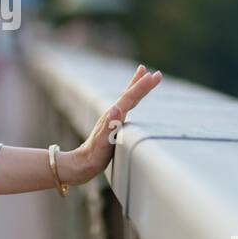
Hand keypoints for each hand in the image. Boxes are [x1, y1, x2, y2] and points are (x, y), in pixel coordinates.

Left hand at [61, 64, 162, 184]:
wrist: (81, 164)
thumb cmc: (93, 156)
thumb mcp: (102, 143)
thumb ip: (109, 127)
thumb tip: (117, 109)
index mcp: (112, 117)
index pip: (130, 98)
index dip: (141, 87)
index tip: (153, 75)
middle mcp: (113, 115)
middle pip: (130, 95)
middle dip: (142, 84)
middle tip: (156, 73)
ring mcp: (113, 120)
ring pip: (128, 100)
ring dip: (136, 87)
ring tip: (143, 76)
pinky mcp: (113, 126)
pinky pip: (126, 108)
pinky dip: (131, 100)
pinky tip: (132, 101)